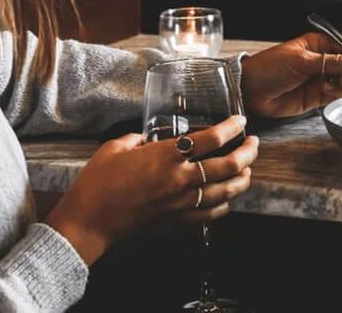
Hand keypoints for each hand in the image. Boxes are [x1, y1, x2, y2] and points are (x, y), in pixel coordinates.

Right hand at [45, 115, 258, 265]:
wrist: (88, 222)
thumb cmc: (97, 183)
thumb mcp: (115, 148)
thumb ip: (137, 138)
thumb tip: (148, 136)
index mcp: (165, 156)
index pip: (211, 138)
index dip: (231, 126)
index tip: (240, 120)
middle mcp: (180, 178)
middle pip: (229, 164)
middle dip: (248, 151)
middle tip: (253, 142)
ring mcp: (181, 202)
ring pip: (228, 190)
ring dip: (243, 178)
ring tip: (247, 168)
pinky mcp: (178, 220)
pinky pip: (212, 213)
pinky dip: (226, 203)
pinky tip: (227, 196)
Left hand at [241, 32, 341, 117]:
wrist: (250, 91)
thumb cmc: (269, 67)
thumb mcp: (303, 61)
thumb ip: (334, 61)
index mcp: (319, 44)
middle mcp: (323, 60)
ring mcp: (321, 78)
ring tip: (332, 84)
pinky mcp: (317, 95)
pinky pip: (337, 94)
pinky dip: (336, 93)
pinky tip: (325, 91)